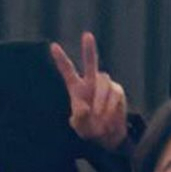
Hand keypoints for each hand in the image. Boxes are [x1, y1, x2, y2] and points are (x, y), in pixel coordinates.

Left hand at [50, 32, 127, 148]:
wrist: (107, 136)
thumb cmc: (89, 128)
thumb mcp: (79, 127)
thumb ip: (79, 117)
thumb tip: (85, 108)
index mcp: (76, 88)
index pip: (67, 70)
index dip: (61, 59)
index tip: (53, 46)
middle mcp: (91, 82)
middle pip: (91, 62)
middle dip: (89, 49)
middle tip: (87, 35)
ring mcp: (106, 85)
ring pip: (103, 84)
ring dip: (100, 101)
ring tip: (99, 117)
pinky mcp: (118, 91)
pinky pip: (114, 95)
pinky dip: (110, 107)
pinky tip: (108, 118)